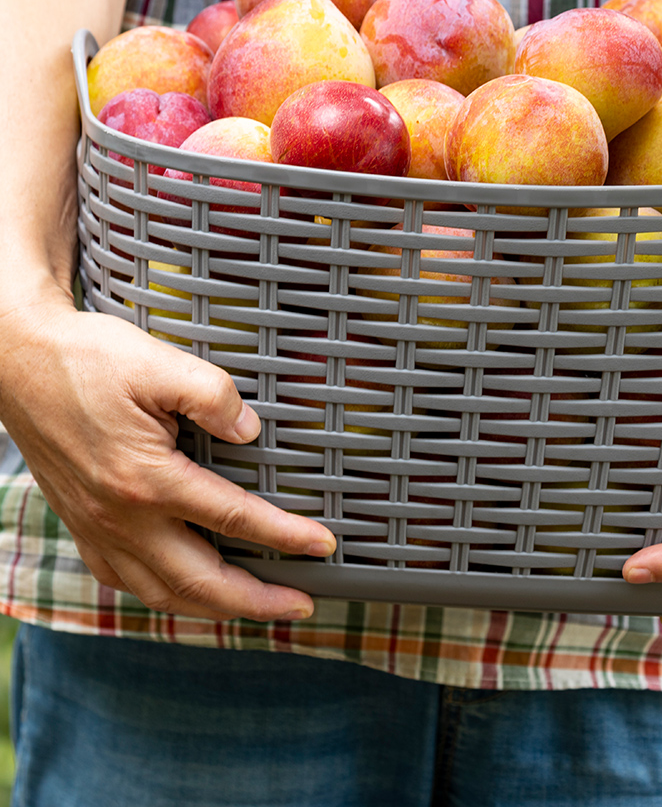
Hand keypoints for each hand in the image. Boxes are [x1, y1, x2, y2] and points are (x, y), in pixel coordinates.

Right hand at [0, 295, 337, 621]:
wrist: (18, 362)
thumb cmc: (88, 359)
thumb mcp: (159, 363)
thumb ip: (214, 396)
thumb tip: (251, 432)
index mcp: (147, 480)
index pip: (234, 521)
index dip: (286, 537)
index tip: (324, 546)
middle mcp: (121, 518)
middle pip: (201, 581)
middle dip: (258, 601)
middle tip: (304, 605)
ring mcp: (97, 528)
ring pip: (162, 593)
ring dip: (215, 608)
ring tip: (256, 608)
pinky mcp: (82, 524)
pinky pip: (125, 581)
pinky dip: (164, 596)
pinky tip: (185, 590)